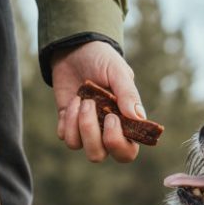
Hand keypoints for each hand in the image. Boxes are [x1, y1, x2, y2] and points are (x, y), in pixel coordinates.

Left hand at [52, 41, 143, 163]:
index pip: (127, 152)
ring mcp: (85, 129)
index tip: (112, 117)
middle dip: (91, 135)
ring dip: (77, 123)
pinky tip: (73, 99)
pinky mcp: (67, 124)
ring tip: (81, 99)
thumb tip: (138, 118)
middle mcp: (105, 131)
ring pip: (79, 147)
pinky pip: (65, 136)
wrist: (75, 48)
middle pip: (98, 155)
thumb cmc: (102, 60)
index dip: (118, 144)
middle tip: (92, 106)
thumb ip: (128, 94)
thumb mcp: (118, 71)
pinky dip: (67, 119)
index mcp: (125, 123)